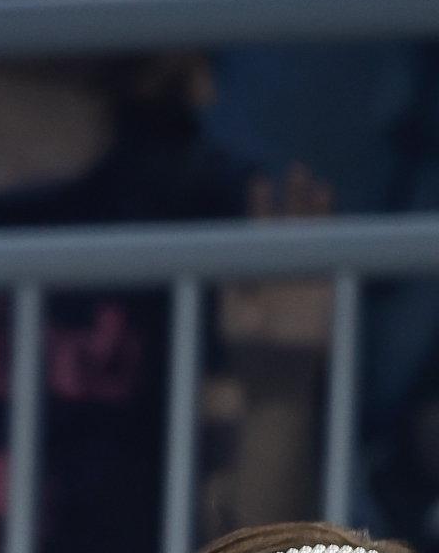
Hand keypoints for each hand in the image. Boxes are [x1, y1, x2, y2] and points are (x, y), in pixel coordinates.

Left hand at [218, 166, 334, 351]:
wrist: (274, 382)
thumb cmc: (245, 354)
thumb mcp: (231, 317)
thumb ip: (230, 285)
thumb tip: (218, 253)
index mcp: (258, 269)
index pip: (260, 228)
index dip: (260, 205)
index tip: (258, 180)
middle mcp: (283, 266)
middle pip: (290, 222)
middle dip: (292, 197)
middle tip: (295, 169)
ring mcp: (307, 275)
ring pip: (313, 232)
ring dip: (314, 208)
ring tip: (315, 182)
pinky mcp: (328, 287)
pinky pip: (333, 253)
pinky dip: (334, 233)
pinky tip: (333, 213)